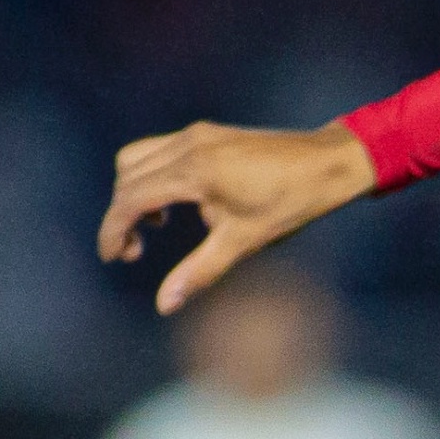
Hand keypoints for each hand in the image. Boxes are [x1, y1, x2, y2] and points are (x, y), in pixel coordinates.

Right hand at [98, 122, 377, 314]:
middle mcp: (189, 145)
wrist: (328, 164)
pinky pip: (160, 151)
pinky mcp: (206, 133)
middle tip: (134, 253)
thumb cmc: (290, 204)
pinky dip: (152, 177)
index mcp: (195, 170)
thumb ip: (199, 271)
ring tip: (155, 227)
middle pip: (127, 175)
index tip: (112, 258)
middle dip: (121, 215)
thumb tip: (165, 305)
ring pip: (138, 157)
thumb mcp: (243, 242)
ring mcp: (196, 134)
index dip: (113, 230)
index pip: (132, 197)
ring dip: (134, 192)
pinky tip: (176, 205)